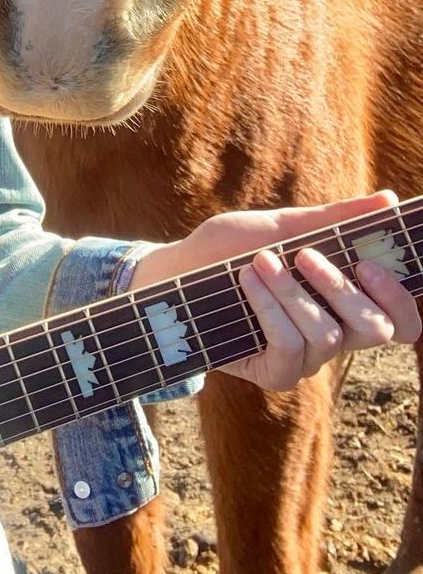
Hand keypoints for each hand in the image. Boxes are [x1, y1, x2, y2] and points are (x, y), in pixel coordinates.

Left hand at [131, 191, 420, 391]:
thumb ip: (332, 220)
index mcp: (344, 302)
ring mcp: (306, 359)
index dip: (399, 299)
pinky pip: (289, 347)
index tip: (371, 264)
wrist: (173, 271)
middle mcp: (334, 335)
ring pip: (327, 336)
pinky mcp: (274, 374)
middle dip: (343, 289)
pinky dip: (270, 309)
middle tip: (307, 255)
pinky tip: (247, 280)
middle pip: (375, 330)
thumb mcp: (278, 226)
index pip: (402, 321)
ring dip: (293, 293)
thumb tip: (388, 199)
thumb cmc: (229, 248)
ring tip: (260, 261)